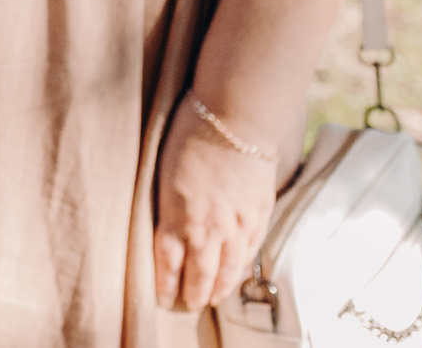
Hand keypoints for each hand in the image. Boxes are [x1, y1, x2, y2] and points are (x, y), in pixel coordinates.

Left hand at [153, 107, 280, 314]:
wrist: (235, 118)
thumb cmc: (189, 134)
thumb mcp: (163, 170)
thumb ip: (167, 204)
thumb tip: (167, 224)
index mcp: (177, 215)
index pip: (168, 261)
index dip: (166, 283)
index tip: (163, 296)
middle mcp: (208, 227)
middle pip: (199, 271)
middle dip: (193, 292)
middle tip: (188, 304)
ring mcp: (237, 223)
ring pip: (228, 267)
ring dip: (218, 286)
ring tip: (211, 298)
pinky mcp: (259, 214)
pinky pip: (250, 251)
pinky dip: (241, 268)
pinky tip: (236, 274)